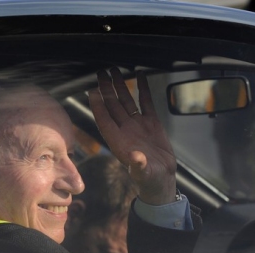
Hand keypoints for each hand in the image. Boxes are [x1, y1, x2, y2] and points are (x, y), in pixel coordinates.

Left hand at [89, 68, 176, 204]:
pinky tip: (140, 76)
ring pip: (126, 101)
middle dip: (106, 89)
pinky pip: (145, 102)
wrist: (161, 178)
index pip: (104, 120)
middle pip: (112, 105)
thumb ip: (138, 165)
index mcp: (118, 141)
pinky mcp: (151, 123)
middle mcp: (124, 130)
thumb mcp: (143, 173)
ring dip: (121, 86)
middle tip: (101, 73)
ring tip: (115, 70)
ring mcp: (137, 125)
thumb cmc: (148, 179)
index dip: (98, 106)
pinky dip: (143, 90)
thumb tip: (134, 157)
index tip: (92, 91)